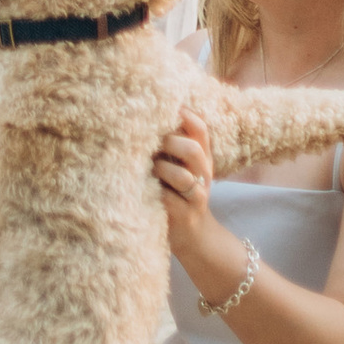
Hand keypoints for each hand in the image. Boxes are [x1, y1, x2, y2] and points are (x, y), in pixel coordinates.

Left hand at [154, 114, 244, 291]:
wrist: (193, 235)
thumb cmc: (177, 192)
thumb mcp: (178, 165)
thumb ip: (170, 143)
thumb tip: (141, 114)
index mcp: (202, 156)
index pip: (201, 129)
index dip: (185, 116)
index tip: (165, 109)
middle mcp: (203, 174)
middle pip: (193, 150)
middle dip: (169, 143)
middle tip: (150, 144)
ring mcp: (197, 196)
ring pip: (182, 177)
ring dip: (161, 170)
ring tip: (148, 169)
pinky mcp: (186, 215)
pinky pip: (170, 200)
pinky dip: (156, 192)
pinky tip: (145, 189)